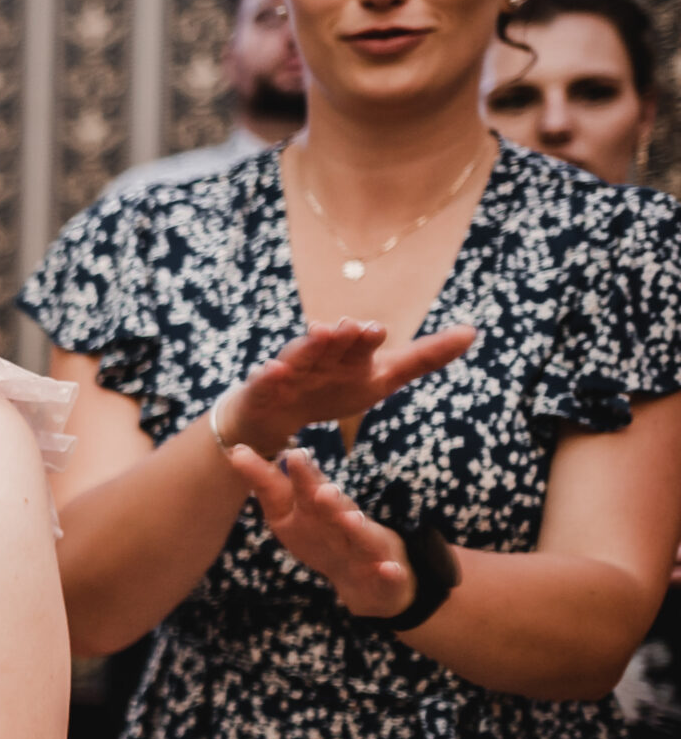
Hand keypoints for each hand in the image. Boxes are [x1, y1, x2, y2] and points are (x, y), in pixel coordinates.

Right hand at [224, 318, 475, 456]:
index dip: (369, 339)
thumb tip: (472, 331)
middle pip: (334, 344)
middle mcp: (323, 356)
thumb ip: (423, 357)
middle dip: (341, 336)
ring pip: (302, 354)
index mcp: (352, 356)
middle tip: (351, 328)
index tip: (379, 330)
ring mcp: (292, 368)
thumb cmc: (333, 388)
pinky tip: (274, 371)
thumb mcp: (382, 378)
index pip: (365, 344)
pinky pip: (267, 379)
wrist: (278, 410)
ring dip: (309, 345)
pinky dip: (271, 374)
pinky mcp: (266, 385)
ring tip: (318, 334)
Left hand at [225, 446, 414, 617]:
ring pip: (361, 536)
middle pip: (331, 508)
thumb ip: (271, 484)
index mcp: (322, 510)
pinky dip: (390, 572)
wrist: (370, 585)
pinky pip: (390, 575)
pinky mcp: (388, 577)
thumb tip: (236, 450)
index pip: (305, 490)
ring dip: (354, 525)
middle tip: (306, 471)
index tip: (290, 453)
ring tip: (346, 515)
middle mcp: (346, 524)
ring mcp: (370, 550)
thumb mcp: (296, 513)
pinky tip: (388, 569)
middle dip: (321, 492)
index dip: (300, 474)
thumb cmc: (329, 539)